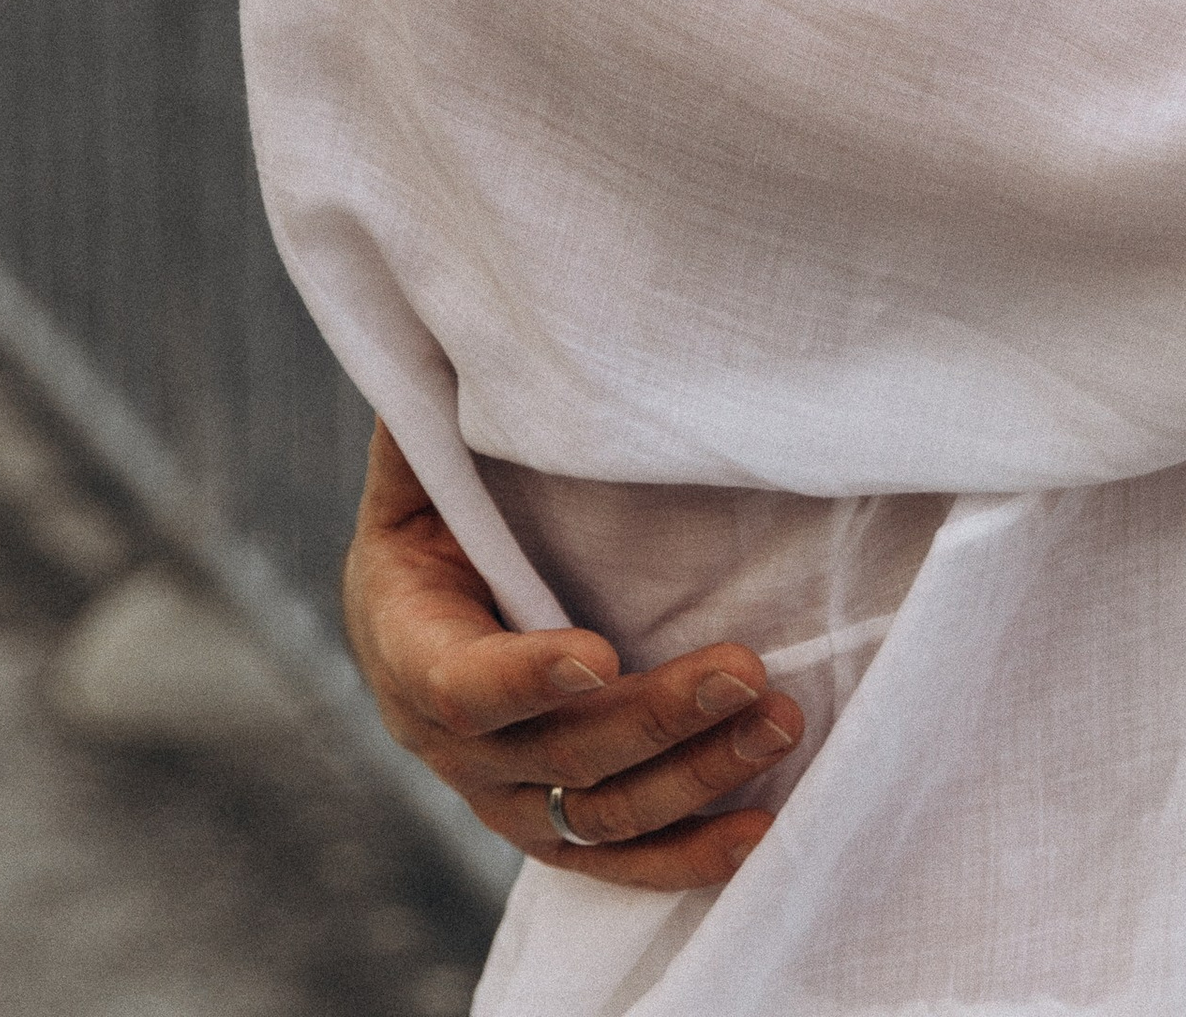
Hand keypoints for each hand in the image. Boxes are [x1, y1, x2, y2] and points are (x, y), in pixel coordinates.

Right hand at [341, 422, 802, 886]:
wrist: (417, 601)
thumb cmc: (438, 504)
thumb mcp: (423, 457)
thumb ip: (440, 414)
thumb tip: (467, 327)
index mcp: (406, 639)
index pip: (460, 682)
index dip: (525, 677)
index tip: (598, 655)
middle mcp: (448, 740)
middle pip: (557, 752)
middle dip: (656, 714)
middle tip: (747, 670)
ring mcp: (501, 792)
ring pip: (599, 812)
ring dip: (694, 774)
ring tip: (779, 722)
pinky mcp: (549, 823)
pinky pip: (616, 859)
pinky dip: (685, 854)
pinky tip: (758, 831)